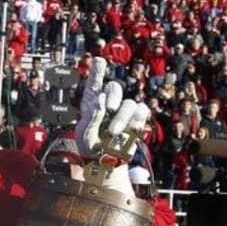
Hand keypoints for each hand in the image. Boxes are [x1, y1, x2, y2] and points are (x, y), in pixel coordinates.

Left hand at [72, 57, 151, 193]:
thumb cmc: (91, 148)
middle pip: (115, 87)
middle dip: (113, 96)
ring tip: (112, 132)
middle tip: (109, 108)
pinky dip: (135, 120)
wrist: (105, 164)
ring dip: (121, 117)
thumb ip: (92, 116)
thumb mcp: (84, 134)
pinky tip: (127, 130)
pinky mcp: (136, 120)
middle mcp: (108, 104)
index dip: (97, 72)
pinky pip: (142, 111)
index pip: (94, 84)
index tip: (99, 61)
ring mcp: (123, 112)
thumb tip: (101, 99)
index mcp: (91, 104)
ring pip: (129, 103)